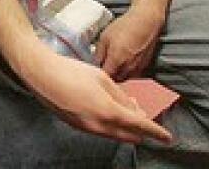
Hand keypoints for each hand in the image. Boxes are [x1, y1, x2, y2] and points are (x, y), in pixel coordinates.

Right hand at [28, 51, 171, 144]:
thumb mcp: (102, 78)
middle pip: (129, 136)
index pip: (141, 127)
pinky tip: (107, 109)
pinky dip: (110, 124)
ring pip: (115, 135)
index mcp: (109, 111)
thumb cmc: (71, 71)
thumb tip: (135, 108)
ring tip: (125, 108)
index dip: (156, 132)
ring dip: (125, 127)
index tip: (167, 137)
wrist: (41, 75)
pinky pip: (101, 130)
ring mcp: (87, 128)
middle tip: (143, 115)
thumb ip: (122, 96)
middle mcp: (99, 126)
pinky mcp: (77, 127)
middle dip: (140, 130)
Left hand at [97, 8, 162, 80]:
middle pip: (116, 79)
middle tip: (102, 67)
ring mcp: (138, 67)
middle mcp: (128, 67)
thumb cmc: (125, 26)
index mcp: (117, 60)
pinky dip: (126, 72)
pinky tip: (123, 62)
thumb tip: (95, 63)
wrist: (146, 21)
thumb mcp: (105, 36)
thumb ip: (99, 53)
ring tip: (112, 64)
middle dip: (108, 75)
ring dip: (118, 74)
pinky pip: (133, 74)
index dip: (99, 74)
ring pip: (125, 77)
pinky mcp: (145, 64)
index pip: (106, 75)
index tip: (94, 69)